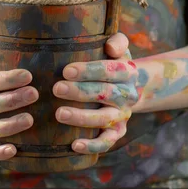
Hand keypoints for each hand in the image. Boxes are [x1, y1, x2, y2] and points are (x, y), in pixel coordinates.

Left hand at [52, 33, 136, 154]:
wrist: (131, 86)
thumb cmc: (114, 62)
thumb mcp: (119, 48)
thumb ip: (117, 42)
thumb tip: (110, 47)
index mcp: (127, 72)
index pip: (110, 70)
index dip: (89, 71)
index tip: (66, 71)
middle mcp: (127, 95)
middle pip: (105, 94)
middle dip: (80, 92)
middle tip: (56, 88)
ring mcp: (122, 115)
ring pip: (104, 119)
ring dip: (81, 118)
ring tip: (59, 114)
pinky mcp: (117, 131)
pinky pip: (107, 142)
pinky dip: (92, 145)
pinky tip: (74, 146)